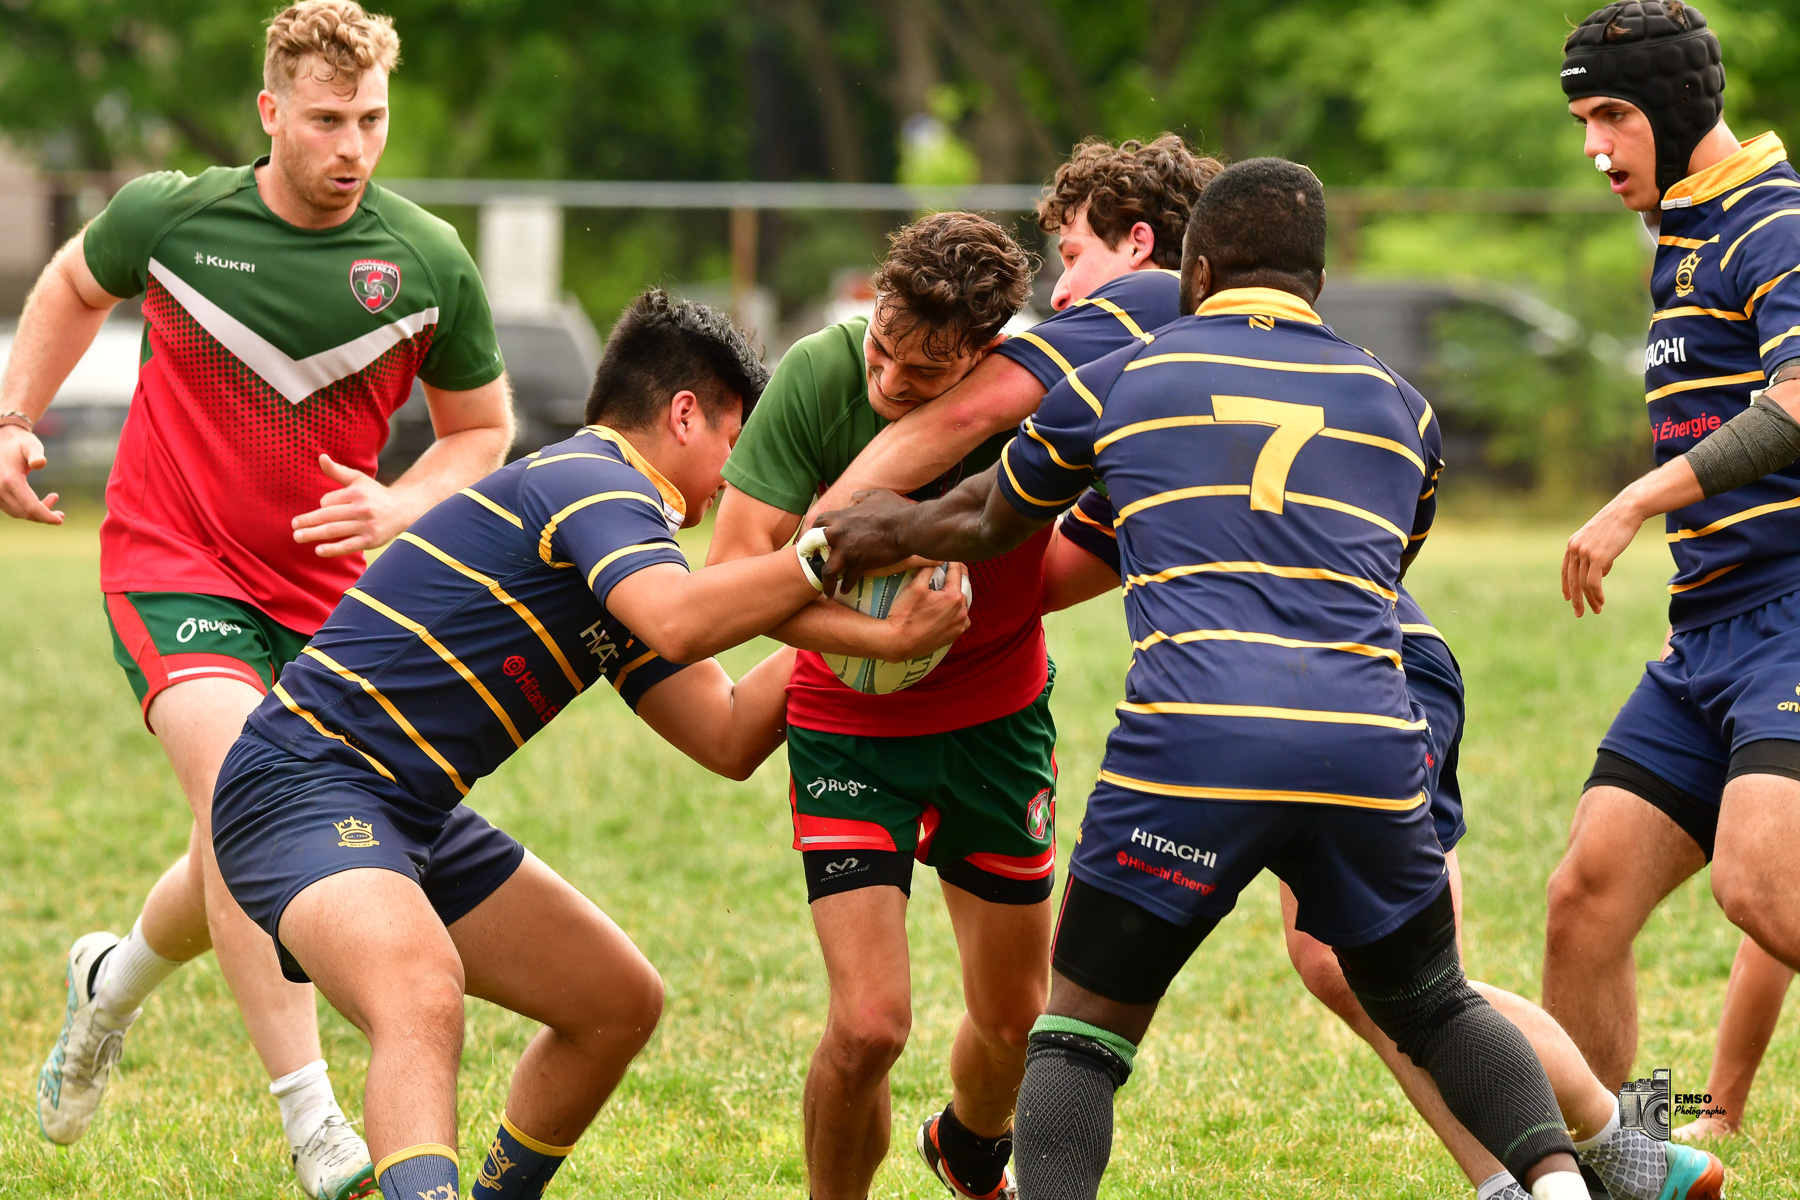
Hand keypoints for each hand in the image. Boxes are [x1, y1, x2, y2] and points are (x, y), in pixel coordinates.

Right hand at [0, 425, 62, 523]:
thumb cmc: (20, 443)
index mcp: (10, 480)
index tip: (60, 520)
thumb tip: (40, 463)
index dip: (46, 516)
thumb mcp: (30, 445)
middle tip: (61, 515)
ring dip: (36, 513)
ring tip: (53, 501)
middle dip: (43, 517)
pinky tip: (41, 502)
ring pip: (18, 512)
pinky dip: (27, 509)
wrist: (2, 439)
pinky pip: (12, 508)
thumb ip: (36, 454)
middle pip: (24, 513)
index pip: (30, 507)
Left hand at [292, 453, 408, 556]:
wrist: (403, 510)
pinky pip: (348, 545)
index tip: (323, 509)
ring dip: (313, 534)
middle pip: (328, 516)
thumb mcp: (358, 479)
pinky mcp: (371, 540)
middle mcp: (362, 508)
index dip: (322, 506)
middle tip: (293, 526)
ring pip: (335, 530)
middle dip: (308, 521)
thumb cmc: (375, 494)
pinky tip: (318, 550)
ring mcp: (367, 525)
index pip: (328, 501)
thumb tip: (320, 457)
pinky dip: (333, 549)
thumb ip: (337, 470)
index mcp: (357, 493)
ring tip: (297, 537)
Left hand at [816, 488, 915, 592]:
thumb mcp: (877, 494)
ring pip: (828, 570)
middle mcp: (839, 534)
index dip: (814, 530)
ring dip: (826, 582)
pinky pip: (849, 579)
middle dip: (811, 555)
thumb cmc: (895, 509)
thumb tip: (854, 498)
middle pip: (813, 546)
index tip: (815, 538)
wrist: (907, 528)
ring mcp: (848, 551)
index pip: (818, 522)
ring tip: (827, 591)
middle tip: (812, 563)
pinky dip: (847, 586)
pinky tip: (846, 590)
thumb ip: (861, 496)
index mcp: (842, 517)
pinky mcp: (860, 564)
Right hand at [878, 562, 969, 660]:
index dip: (953, 561)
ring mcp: (960, 625)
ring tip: (947, 589)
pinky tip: (948, 608)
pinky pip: (960, 619)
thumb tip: (936, 559)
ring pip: (963, 604)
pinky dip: (957, 611)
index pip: (957, 572)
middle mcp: (962, 611)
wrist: (898, 642)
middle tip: (950, 569)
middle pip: (963, 587)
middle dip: (957, 578)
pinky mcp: (955, 635)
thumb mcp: (915, 586)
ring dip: (957, 595)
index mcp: (954, 596)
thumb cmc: (905, 614)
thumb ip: (928, 568)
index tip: (950, 556)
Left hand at [1561, 491, 1647, 615]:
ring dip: (1589, 599)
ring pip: (1583, 583)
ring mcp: (1584, 553)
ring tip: (1596, 609)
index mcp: (1572, 544)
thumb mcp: (1601, 540)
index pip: (1565, 570)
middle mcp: (1574, 549)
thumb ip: (1597, 556)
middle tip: (1579, 613)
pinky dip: (1596, 594)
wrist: (1627, 510)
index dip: (1566, 585)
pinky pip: (1593, 582)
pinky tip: (1601, 601)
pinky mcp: (1597, 557)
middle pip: (1571, 580)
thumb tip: (1601, 574)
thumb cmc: (1618, 524)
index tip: (1568, 598)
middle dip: (1576, 599)